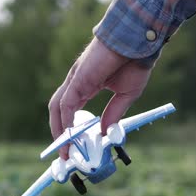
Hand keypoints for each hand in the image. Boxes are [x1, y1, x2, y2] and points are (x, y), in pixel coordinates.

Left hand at [48, 37, 151, 158]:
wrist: (138, 41)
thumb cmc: (135, 61)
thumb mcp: (126, 94)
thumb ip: (113, 113)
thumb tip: (106, 132)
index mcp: (86, 84)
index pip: (71, 109)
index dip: (70, 128)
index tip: (74, 146)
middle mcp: (77, 82)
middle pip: (58, 110)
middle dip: (59, 133)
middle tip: (65, 154)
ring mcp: (76, 79)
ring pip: (57, 108)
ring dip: (58, 130)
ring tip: (65, 150)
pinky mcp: (79, 79)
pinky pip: (66, 104)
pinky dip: (66, 121)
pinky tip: (70, 136)